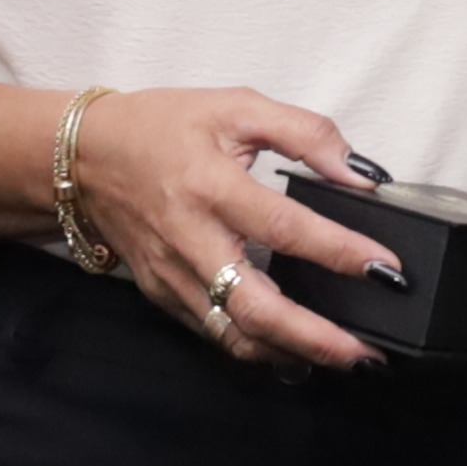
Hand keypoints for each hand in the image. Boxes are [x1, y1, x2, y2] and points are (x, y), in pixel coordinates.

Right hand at [67, 87, 400, 372]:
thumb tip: (361, 171)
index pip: (283, 227)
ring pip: (234, 333)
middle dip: (316, 337)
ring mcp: (173, 275)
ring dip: (292, 353)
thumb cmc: (160, 128)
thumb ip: (307, 133)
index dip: (338, 251)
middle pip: (256, 305)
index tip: (385, 269)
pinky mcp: (162, 294)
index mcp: (210, 187)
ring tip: (345, 359)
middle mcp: (190, 239)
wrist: (81, 158)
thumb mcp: (237, 106)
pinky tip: (295, 355)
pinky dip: (257, 350)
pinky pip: (214, 333)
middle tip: (367, 351)